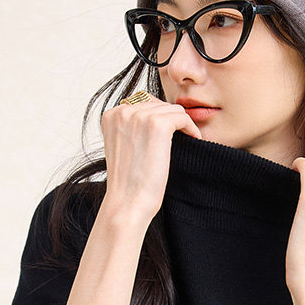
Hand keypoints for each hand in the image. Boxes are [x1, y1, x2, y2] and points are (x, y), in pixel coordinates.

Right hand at [100, 94, 203, 224]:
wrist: (128, 202)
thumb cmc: (128, 182)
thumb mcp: (123, 147)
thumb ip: (132, 127)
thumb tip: (157, 114)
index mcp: (111, 115)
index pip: (142, 102)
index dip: (158, 116)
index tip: (168, 132)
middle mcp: (122, 111)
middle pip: (157, 103)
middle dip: (170, 118)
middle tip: (181, 135)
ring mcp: (139, 116)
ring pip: (171, 109)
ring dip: (181, 123)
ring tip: (188, 138)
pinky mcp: (157, 124)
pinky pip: (182, 117)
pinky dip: (191, 127)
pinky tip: (194, 139)